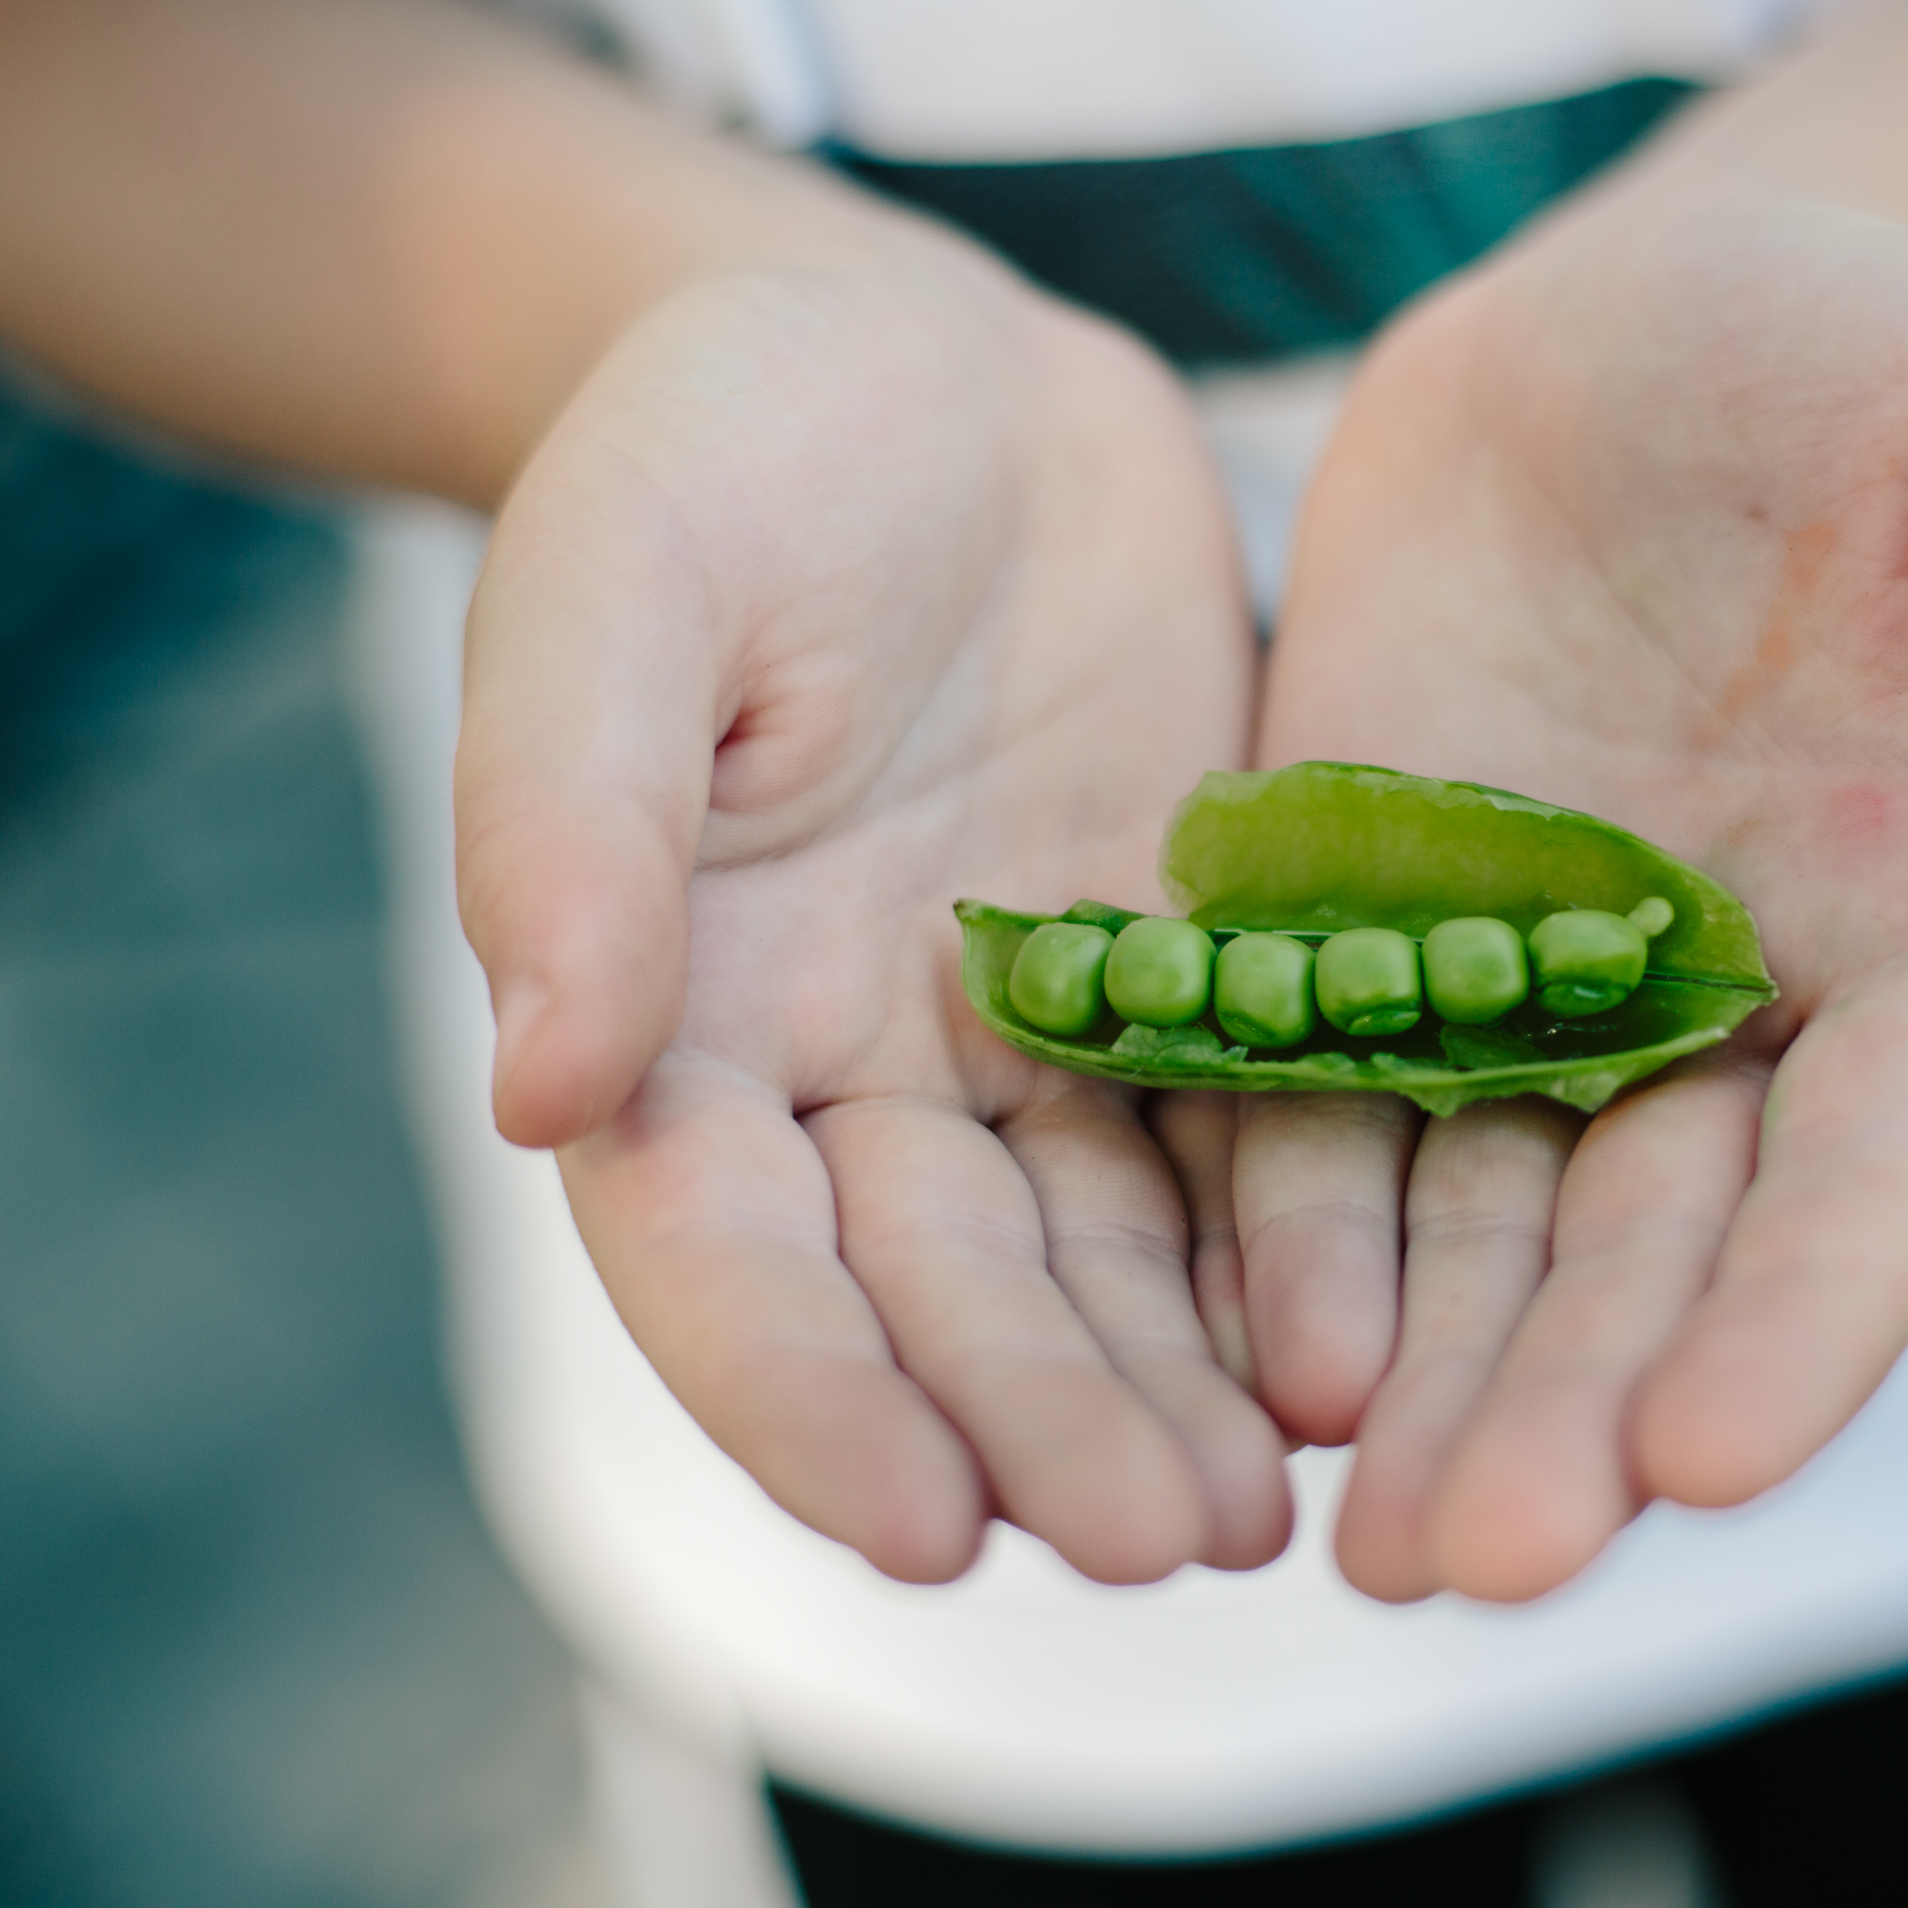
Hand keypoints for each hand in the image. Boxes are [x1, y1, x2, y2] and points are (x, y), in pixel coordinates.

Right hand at [453, 244, 1291, 1585]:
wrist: (914, 363)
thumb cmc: (720, 443)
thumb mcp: (616, 586)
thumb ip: (567, 821)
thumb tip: (538, 1086)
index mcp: (676, 1010)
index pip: (719, 1255)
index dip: (809, 1397)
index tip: (924, 1529)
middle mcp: (849, 1065)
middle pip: (938, 1289)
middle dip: (1042, 1420)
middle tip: (1168, 1544)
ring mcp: (1024, 1029)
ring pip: (1098, 1251)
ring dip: (1172, 1386)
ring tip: (1273, 1504)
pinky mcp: (1180, 964)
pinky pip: (1236, 1125)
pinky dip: (1288, 1238)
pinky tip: (1369, 1335)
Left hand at [1245, 190, 1907, 1601]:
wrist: (1631, 334)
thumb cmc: (1859, 348)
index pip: (1885, 1158)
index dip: (1810, 1310)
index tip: (1713, 1462)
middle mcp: (1730, 1004)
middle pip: (1659, 1246)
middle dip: (1575, 1403)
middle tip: (1478, 1559)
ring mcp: (1534, 983)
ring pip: (1479, 1222)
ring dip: (1422, 1376)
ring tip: (1348, 1539)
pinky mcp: (1365, 930)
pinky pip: (1314, 1099)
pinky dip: (1282, 1221)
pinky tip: (1228, 1344)